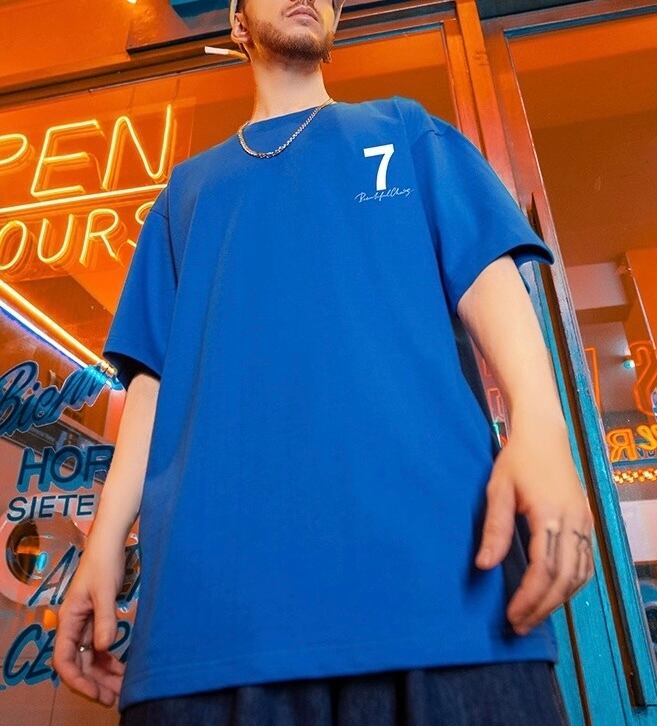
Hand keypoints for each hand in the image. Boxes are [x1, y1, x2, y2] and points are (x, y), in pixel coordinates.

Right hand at [53, 544, 126, 706]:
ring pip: (91, 658)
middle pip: (79, 663)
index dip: (77, 680)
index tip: (96, 693)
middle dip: (94, 683)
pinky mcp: (98, 620)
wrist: (110, 545)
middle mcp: (74, 626)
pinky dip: (110, 661)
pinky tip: (123, 670)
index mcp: (69, 621)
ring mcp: (86, 624)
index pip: (65, 659)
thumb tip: (104, 647)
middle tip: (114, 698)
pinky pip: (100, 647)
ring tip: (121, 690)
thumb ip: (105, 619)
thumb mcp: (104, 592)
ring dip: (103, 675)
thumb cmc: (104, 564)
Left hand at [474, 424, 594, 634]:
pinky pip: (585, 563)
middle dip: (542, 607)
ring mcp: (585, 522)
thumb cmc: (517, 460)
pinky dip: (571, 585)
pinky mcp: (587, 522)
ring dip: (558, 601)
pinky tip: (554, 594)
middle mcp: (574, 522)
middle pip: (564, 579)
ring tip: (534, 616)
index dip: (528, 597)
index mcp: (550, 514)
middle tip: (520, 626)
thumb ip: (494, 529)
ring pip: (579, 575)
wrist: (544, 435)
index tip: (511, 615)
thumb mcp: (498, 490)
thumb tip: (483, 566)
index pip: (543, 569)